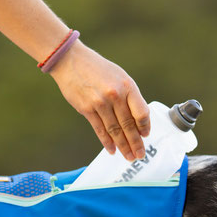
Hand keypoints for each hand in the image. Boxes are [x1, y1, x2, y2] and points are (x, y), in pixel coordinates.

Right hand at [49, 41, 149, 160]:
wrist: (71, 61)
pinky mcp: (86, 109)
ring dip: (122, 146)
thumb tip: (137, 120)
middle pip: (129, 125)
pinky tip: (112, 150)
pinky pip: (99, 129)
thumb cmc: (98, 69)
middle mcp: (115, 95)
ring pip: (115, 130)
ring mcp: (100, 103)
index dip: (145, 127)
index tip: (146, 136)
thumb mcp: (119, 76)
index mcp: (127, 86)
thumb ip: (129, 96)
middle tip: (140, 155)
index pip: (141, 112)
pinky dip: (107, 142)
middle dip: (135, 143)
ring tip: (128, 156)